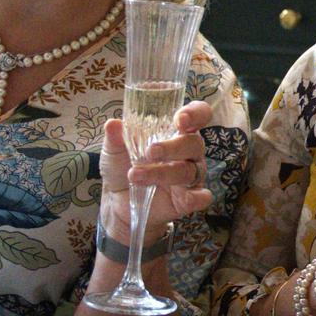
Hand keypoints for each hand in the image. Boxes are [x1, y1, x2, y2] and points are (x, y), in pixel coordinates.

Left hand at [99, 100, 214, 246]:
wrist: (116, 202)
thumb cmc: (122, 168)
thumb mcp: (114, 151)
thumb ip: (115, 137)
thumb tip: (113, 124)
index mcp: (175, 133)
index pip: (198, 116)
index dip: (195, 114)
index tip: (180, 119)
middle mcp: (187, 153)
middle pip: (194, 143)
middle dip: (173, 147)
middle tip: (150, 152)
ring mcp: (190, 176)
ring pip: (190, 171)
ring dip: (164, 173)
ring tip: (136, 176)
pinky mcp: (188, 199)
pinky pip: (202, 197)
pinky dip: (198, 198)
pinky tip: (187, 199)